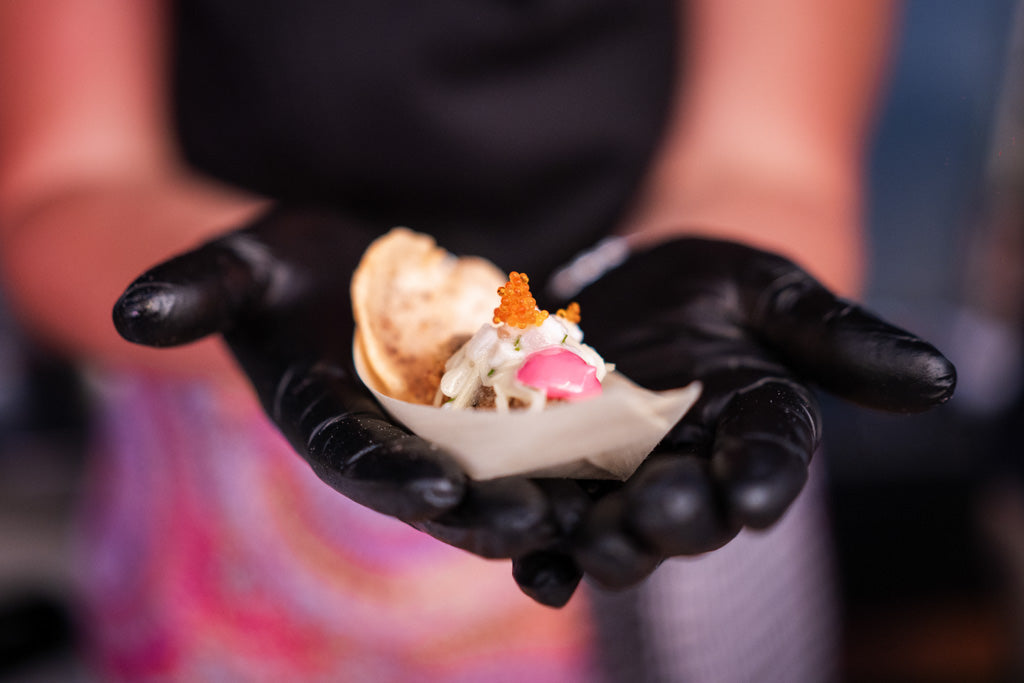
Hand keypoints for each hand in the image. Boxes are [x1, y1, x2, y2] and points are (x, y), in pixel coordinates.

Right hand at [112, 206, 565, 567]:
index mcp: (325, 421)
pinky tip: (625, 460)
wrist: (353, 262)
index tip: (438, 492)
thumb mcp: (244, 262)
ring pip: (496, 477)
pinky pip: (537, 439)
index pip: (353, 458)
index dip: (391, 476)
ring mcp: (444, 433)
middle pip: (437, 486)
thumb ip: (198, 288)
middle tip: (537, 524)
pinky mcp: (491, 412)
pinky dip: (575, 454)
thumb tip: (131, 313)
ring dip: (542, 496)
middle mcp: (388, 442)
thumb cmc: (291, 265)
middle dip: (483, 509)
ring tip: (593, 510)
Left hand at [544, 237, 955, 588]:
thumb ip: (841, 337)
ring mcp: (614, 481)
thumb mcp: (778, 293)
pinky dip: (524, 534)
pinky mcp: (548, 472)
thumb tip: (939, 378)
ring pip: (607, 528)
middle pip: (684, 512)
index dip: (763, 477)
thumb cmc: (722, 287)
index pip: (766, 459)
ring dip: (592, 542)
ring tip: (581, 542)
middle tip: (658, 516)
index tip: (758, 494)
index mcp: (750, 432)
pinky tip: (508, 539)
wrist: (639, 286)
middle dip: (671, 521)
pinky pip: (539, 514)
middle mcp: (686, 472)